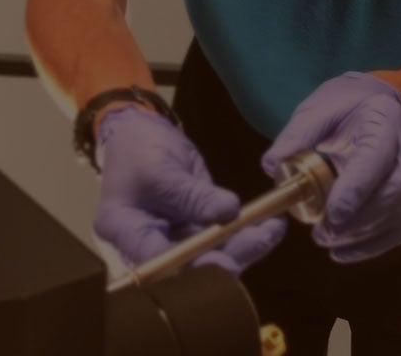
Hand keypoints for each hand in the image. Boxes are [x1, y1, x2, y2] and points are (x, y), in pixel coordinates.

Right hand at [93, 104, 286, 274]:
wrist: (138, 132)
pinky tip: (270, 225)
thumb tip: (229, 212)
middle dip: (228, 258)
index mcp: (127, 233)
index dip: (192, 269)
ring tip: (273, 229)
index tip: (225, 264)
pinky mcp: (195, 228)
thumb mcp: (162, 170)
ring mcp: (175, 238)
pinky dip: (245, 233)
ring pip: (211, 255)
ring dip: (244, 246)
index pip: (158, 262)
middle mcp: (150, 245)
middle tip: (258, 241)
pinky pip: (221, 238)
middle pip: (189, 266)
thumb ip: (193, 196)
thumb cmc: (136, 149)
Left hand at [261, 72, 400, 262]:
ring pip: (398, 214)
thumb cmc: (344, 105)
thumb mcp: (316, 108)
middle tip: (323, 233)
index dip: (357, 188)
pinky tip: (341, 251)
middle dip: (359, 220)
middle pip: (395, 192)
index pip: (377, 157)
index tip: (332, 213)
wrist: (375, 104)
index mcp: (383, 119)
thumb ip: (295, 135)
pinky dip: (370, 246)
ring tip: (326, 240)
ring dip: (362, 235)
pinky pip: (397, 229)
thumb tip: (271, 166)